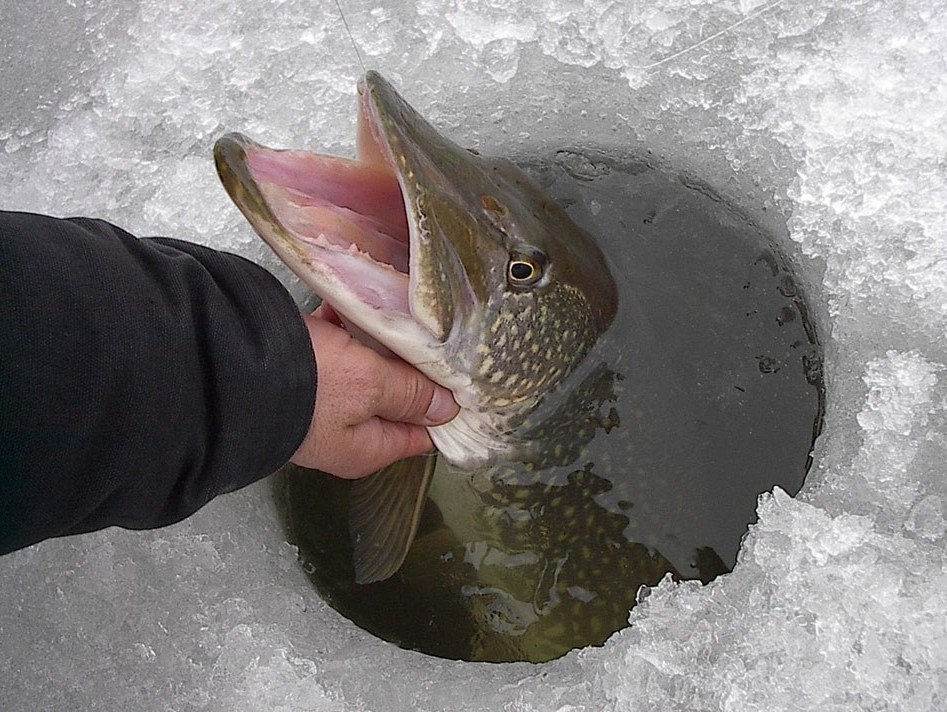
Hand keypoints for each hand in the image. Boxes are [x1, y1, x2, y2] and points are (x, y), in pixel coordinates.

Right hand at [290, 305, 458, 477]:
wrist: (231, 367)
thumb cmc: (308, 383)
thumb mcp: (371, 385)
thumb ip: (411, 394)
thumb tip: (447, 409)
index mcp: (368, 449)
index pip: (422, 435)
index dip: (445, 408)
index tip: (464, 377)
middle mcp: (347, 434)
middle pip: (397, 401)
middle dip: (412, 369)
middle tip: (432, 338)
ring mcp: (324, 405)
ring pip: (369, 373)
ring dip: (380, 345)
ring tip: (392, 316)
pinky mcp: (304, 375)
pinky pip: (338, 354)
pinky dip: (347, 333)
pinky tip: (350, 309)